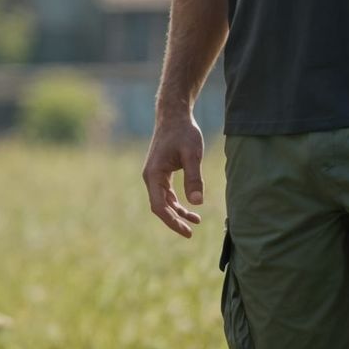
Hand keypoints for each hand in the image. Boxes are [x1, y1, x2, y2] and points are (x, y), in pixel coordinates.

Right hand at [142, 111, 204, 236]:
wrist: (174, 116)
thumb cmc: (183, 133)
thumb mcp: (192, 155)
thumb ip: (194, 178)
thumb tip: (197, 203)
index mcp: (154, 175)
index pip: (159, 206)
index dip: (172, 221)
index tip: (187, 231)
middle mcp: (151, 177)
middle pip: (160, 207)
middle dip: (174, 221)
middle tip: (191, 233)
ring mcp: (155, 175)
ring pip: (164, 201)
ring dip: (178, 212)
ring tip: (196, 221)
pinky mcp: (161, 173)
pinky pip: (167, 193)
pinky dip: (178, 202)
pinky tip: (191, 208)